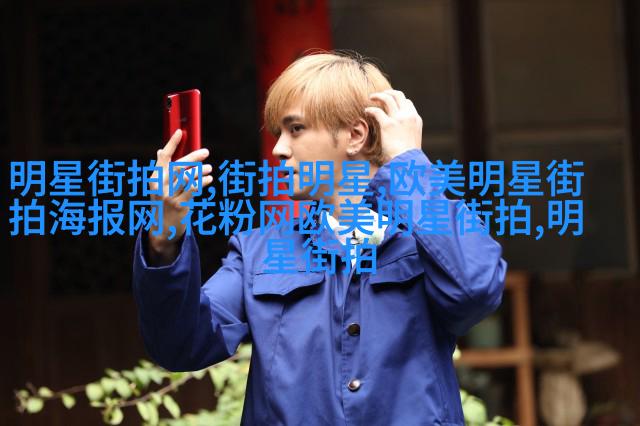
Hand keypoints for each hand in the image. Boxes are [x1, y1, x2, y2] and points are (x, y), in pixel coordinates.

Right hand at [147, 129, 212, 254]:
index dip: (172, 144)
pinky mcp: (181, 206)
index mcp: (154, 179)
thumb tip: (161, 150)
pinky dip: (202, 182)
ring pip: (188, 177)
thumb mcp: (158, 187)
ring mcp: (170, 196)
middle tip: (206, 152)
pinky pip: (194, 189)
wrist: (161, 230)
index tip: (180, 132)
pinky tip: (208, 178)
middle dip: (193, 157)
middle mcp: (161, 186)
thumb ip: (162, 170)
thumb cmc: (163, 204)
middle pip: (179, 165)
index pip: (163, 158)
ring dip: (201, 170)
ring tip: (209, 168)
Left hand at [365, 89, 422, 160]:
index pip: (407, 103)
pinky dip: (370, 109)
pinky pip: (377, 111)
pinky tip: (366, 111)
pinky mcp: (387, 124)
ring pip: (388, 98)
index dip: (398, 100)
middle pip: (398, 95)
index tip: (390, 103)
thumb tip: (401, 134)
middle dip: (388, 93)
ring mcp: (398, 119)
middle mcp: (408, 116)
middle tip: (380, 95)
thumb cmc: (409, 156)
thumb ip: (408, 132)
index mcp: (416, 119)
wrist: (407, 162)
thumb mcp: (413, 141)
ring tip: (371, 97)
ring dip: (378, 96)